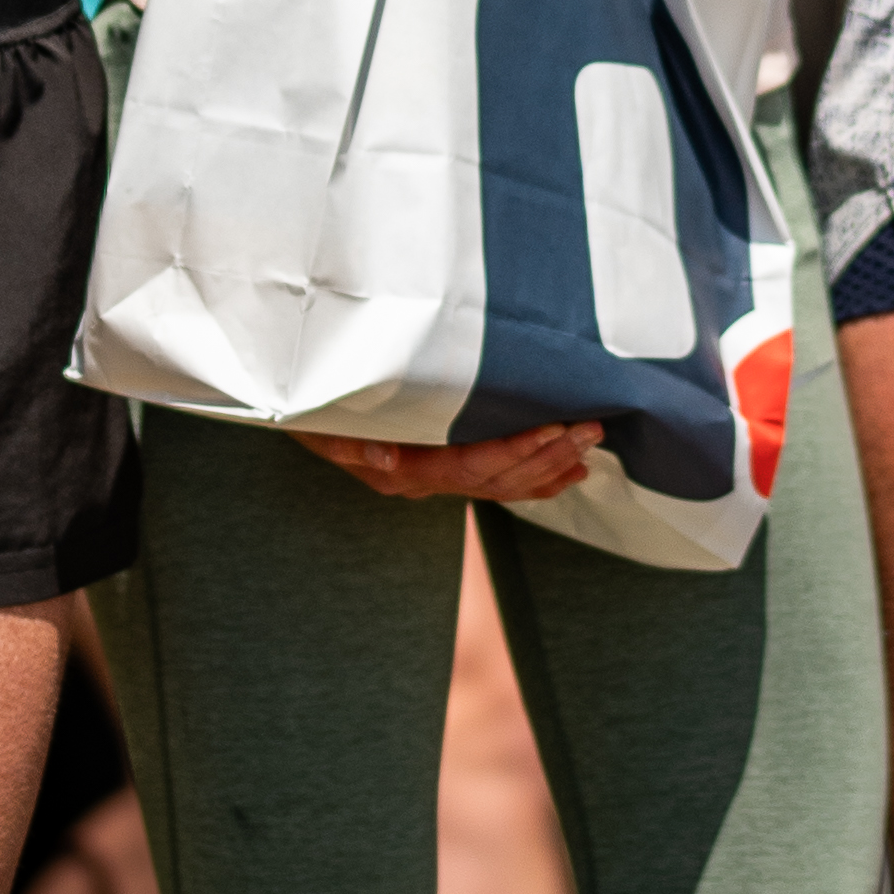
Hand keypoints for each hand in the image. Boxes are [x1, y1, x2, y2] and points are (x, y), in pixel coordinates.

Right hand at [304, 422, 599, 502]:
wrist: (303, 413)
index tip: (552, 429)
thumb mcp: (320, 426)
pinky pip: (497, 483)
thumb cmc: (314, 409)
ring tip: (590, 447)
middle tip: (590, 429)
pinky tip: (568, 472)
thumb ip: (351, 446)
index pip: (469, 465)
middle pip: (497, 478)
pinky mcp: (443, 469)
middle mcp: (424, 481)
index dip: (514, 451)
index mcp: (404, 471)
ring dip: (550, 466)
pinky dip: (536, 479)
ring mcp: (436, 479)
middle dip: (548, 455)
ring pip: (503, 483)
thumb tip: (387, 464)